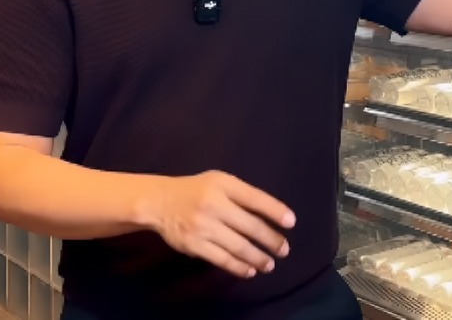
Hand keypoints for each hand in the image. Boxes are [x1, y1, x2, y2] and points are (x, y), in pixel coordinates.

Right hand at [147, 171, 295, 278]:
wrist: (160, 202)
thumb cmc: (196, 190)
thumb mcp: (218, 181)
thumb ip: (240, 194)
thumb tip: (270, 215)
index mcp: (222, 184)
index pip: (254, 198)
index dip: (274, 210)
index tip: (291, 222)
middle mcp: (214, 204)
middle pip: (250, 225)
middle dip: (271, 239)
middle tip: (284, 249)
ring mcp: (204, 226)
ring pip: (238, 246)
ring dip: (258, 257)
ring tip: (270, 264)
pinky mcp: (195, 245)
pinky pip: (222, 259)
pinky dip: (239, 267)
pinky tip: (250, 270)